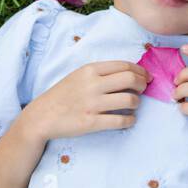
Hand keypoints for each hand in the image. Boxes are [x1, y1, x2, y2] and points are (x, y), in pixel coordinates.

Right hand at [25, 60, 150, 140]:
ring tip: (133, 105)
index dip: (140, 70)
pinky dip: (130, 120)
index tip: (145, 76)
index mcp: (89, 70)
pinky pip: (121, 121)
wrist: (42, 116)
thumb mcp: (78, 75)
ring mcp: (92, 104)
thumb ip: (100, 73)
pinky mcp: (92, 122)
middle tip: (143, 89)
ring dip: (137, 103)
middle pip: (130, 79)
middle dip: (142, 84)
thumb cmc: (63, 95)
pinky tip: (129, 120)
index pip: (124, 65)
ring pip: (130, 100)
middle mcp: (92, 84)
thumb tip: (129, 74)